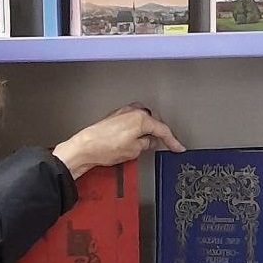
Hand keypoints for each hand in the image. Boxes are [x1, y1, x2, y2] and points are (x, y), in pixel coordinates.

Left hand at [52, 103, 184, 179]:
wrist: (85, 147)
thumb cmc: (105, 147)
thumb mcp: (134, 151)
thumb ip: (146, 144)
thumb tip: (149, 142)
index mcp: (142, 118)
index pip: (163, 130)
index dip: (172, 141)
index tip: (178, 147)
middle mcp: (132, 111)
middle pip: (154, 121)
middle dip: (160, 133)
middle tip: (166, 145)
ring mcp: (122, 113)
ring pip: (143, 119)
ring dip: (148, 129)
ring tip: (148, 143)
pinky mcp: (114, 117)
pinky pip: (132, 120)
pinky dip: (137, 128)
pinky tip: (135, 138)